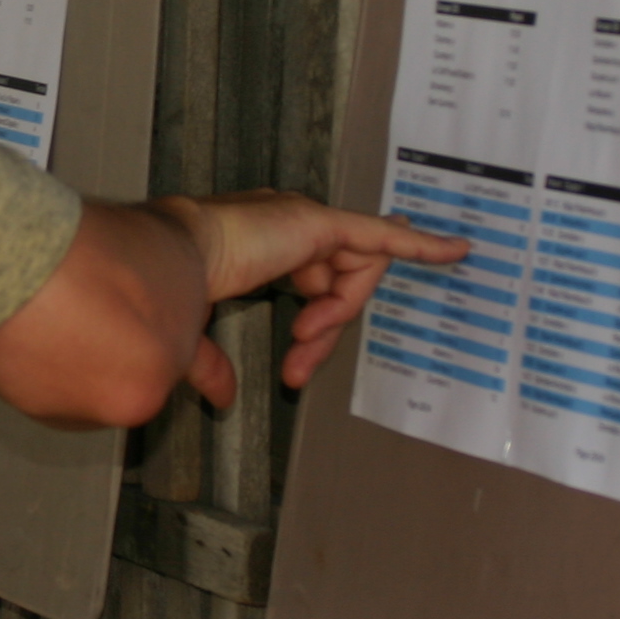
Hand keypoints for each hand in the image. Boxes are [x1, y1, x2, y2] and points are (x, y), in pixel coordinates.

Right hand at [149, 190, 468, 403]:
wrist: (166, 264)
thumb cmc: (169, 291)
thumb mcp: (197, 334)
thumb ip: (214, 362)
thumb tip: (223, 396)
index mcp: (258, 246)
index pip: (311, 285)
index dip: (316, 328)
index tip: (297, 366)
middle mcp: (285, 229)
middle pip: (336, 283)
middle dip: (324, 332)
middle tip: (297, 367)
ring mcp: (304, 222)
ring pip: (354, 271)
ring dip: (337, 313)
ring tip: (305, 335)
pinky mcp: (319, 223)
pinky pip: (381, 237)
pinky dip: (419, 245)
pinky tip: (453, 251)